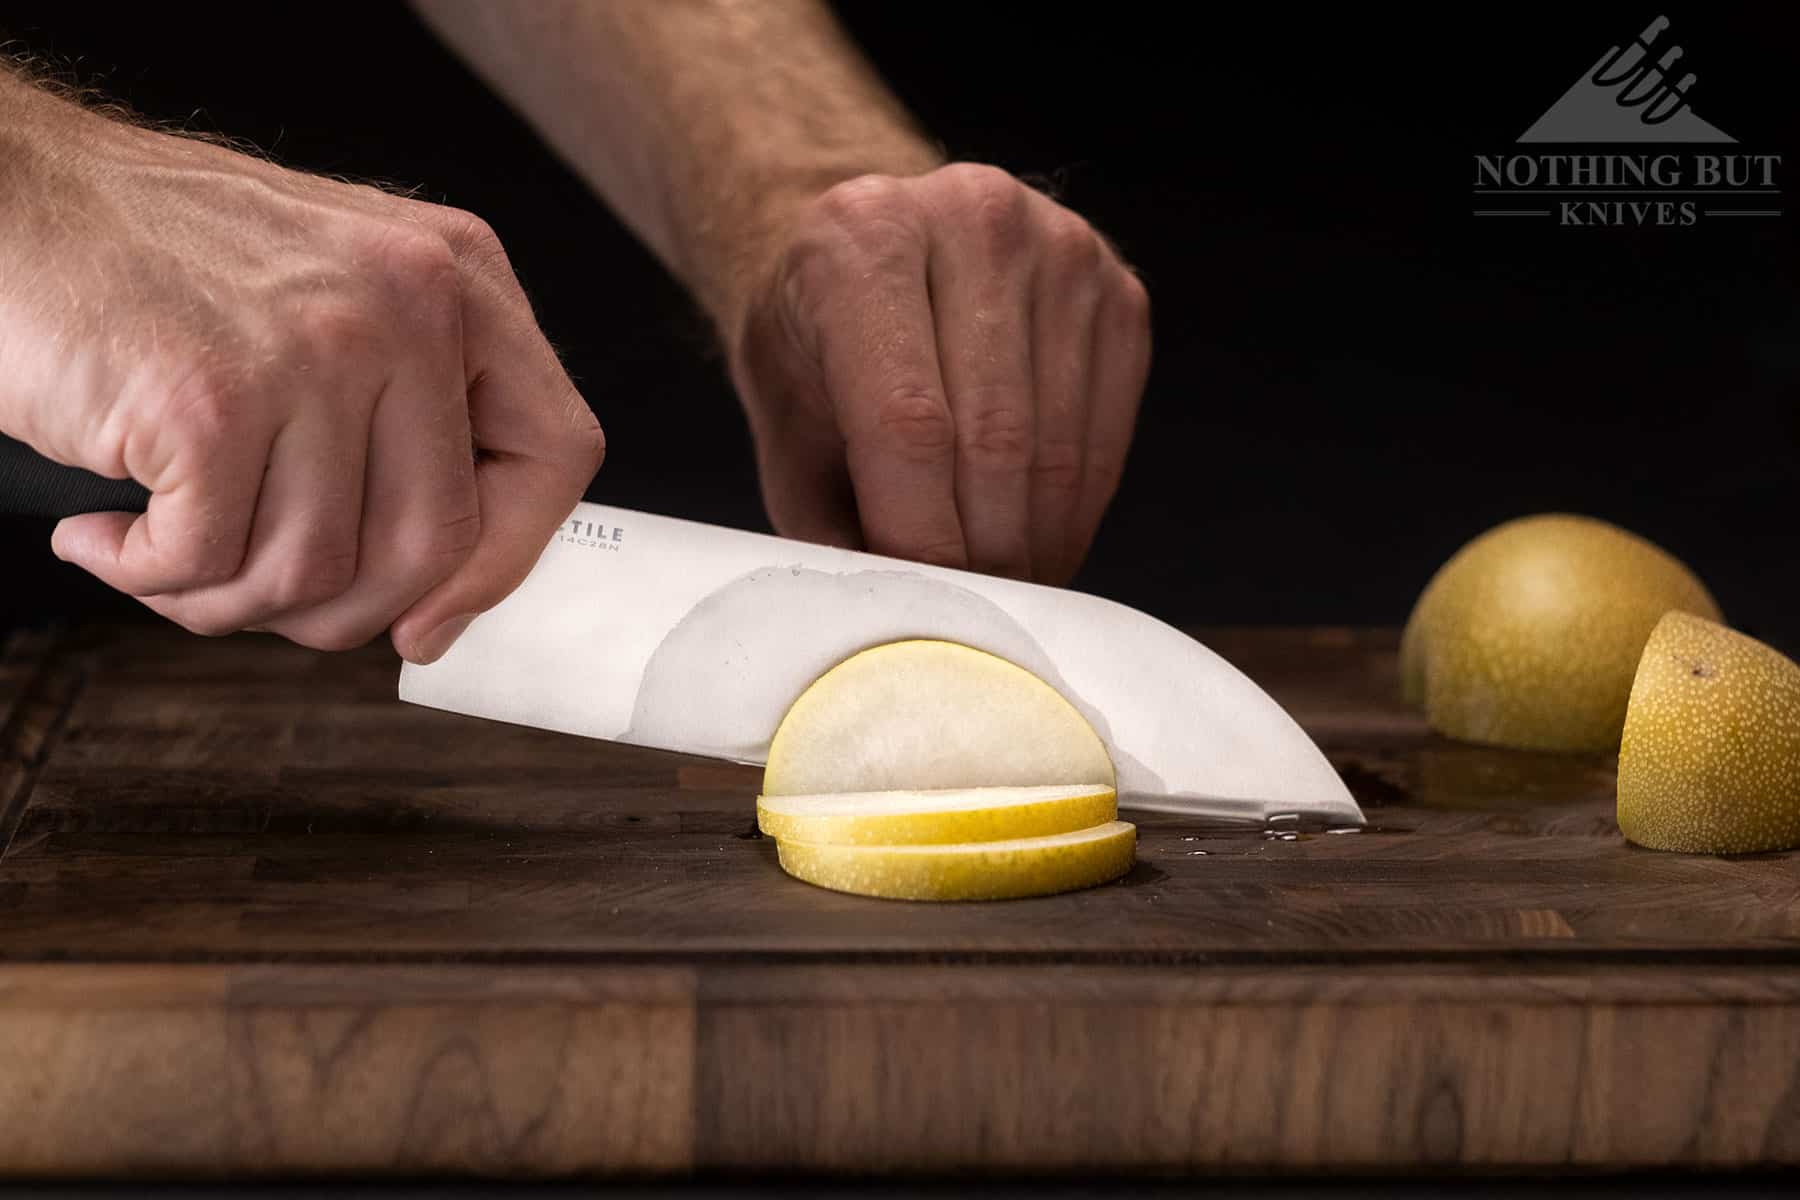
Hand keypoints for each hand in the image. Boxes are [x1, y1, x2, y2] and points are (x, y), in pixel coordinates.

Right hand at [0, 89, 602, 661]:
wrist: (9, 200)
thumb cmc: (162, 268)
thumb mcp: (339, 301)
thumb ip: (414, 418)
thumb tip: (450, 595)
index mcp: (460, 279)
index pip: (557, 451)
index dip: (505, 558)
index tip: (434, 616)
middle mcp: (411, 305)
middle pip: (438, 545)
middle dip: (343, 610)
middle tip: (254, 593)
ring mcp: (317, 349)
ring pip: (318, 572)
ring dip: (225, 599)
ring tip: (163, 550)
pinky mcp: (213, 399)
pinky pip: (209, 566)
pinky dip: (145, 576)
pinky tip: (104, 534)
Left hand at [727, 163, 1150, 584]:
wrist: (868, 254)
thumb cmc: (816, 347)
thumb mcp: (783, 428)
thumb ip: (822, 522)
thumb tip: (884, 613)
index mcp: (862, 240)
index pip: (908, 422)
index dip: (922, 537)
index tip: (925, 602)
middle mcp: (971, 220)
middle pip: (995, 440)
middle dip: (982, 554)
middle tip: (963, 612)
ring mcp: (1060, 248)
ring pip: (1058, 451)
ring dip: (1031, 545)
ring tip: (993, 582)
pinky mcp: (1118, 293)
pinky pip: (1105, 442)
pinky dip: (1071, 513)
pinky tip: (1031, 535)